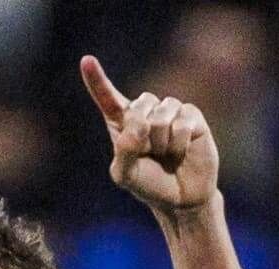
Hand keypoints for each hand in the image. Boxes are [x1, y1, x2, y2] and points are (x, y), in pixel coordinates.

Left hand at [81, 55, 219, 214]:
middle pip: (139, 107)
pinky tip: (181, 152)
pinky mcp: (192, 115)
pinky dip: (178, 144)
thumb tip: (140, 124)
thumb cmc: (149, 184)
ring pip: (161, 116)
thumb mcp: (125, 175)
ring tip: (166, 154)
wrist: (180, 198)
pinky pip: (181, 123)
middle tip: (150, 154)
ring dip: (161, 143)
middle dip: (143, 136)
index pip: (107, 98)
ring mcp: (170, 110)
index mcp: (122, 121)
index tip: (86, 61)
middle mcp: (146, 110)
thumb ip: (124, 151)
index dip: (97, 80)